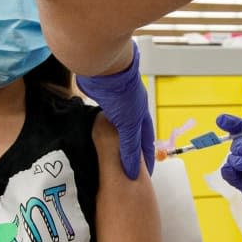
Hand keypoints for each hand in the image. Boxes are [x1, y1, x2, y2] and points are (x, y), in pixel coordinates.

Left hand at [75, 41, 153, 179]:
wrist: (104, 68)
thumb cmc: (122, 93)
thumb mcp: (129, 124)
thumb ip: (129, 147)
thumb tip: (132, 172)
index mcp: (141, 115)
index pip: (146, 142)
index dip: (146, 159)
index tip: (145, 174)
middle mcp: (130, 110)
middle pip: (132, 135)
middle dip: (130, 151)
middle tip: (126, 168)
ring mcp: (115, 104)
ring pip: (116, 127)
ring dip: (114, 140)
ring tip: (109, 156)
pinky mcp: (100, 100)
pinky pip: (100, 119)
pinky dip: (99, 129)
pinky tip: (94, 136)